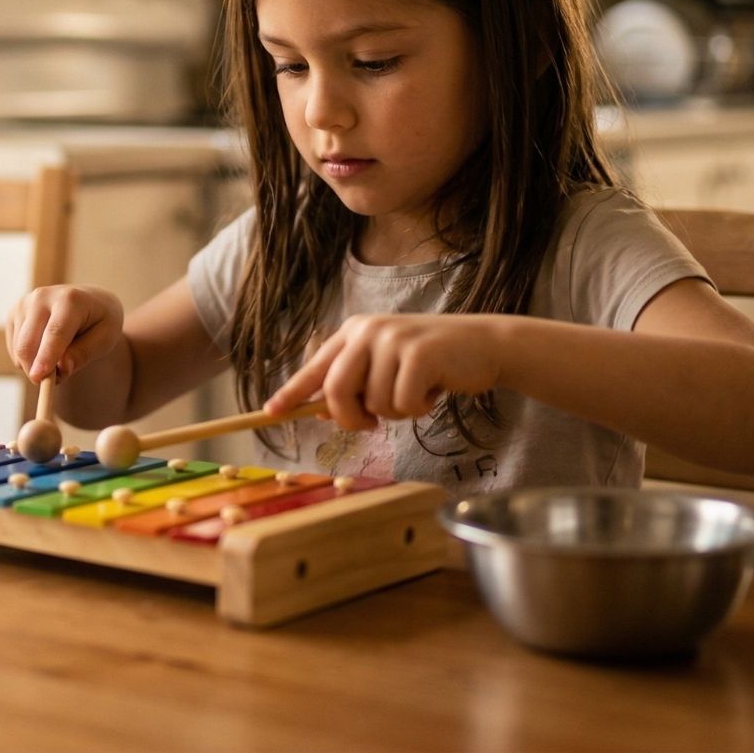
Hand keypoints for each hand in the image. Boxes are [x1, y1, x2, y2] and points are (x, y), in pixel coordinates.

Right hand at [6, 285, 124, 382]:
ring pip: (19, 349)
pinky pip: (14, 349)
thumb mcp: (105, 338)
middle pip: (28, 343)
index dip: (46, 356)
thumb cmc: (100, 321)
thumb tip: (62, 368)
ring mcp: (24, 304)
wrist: (89, 300)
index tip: (38, 378)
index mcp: (70, 300)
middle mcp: (42, 297)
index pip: (55, 333)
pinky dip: (28, 359)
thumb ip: (83, 353)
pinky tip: (45, 350)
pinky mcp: (14, 313)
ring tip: (59, 359)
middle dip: (36, 369)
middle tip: (56, 381)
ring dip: (35, 365)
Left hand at [264, 314, 512, 429]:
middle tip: (370, 424)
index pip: (314, 368)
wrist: (484, 345)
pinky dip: (418, 409)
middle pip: (335, 392)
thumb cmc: (432, 362)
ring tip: (416, 392)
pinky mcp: (419, 353)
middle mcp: (367, 330)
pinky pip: (402, 403)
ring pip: (373, 403)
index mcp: (353, 333)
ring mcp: (392, 339)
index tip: (270, 413)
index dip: (291, 393)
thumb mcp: (386, 367)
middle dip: (350, 419)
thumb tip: (322, 411)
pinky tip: (433, 390)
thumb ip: (356, 383)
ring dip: (395, 412)